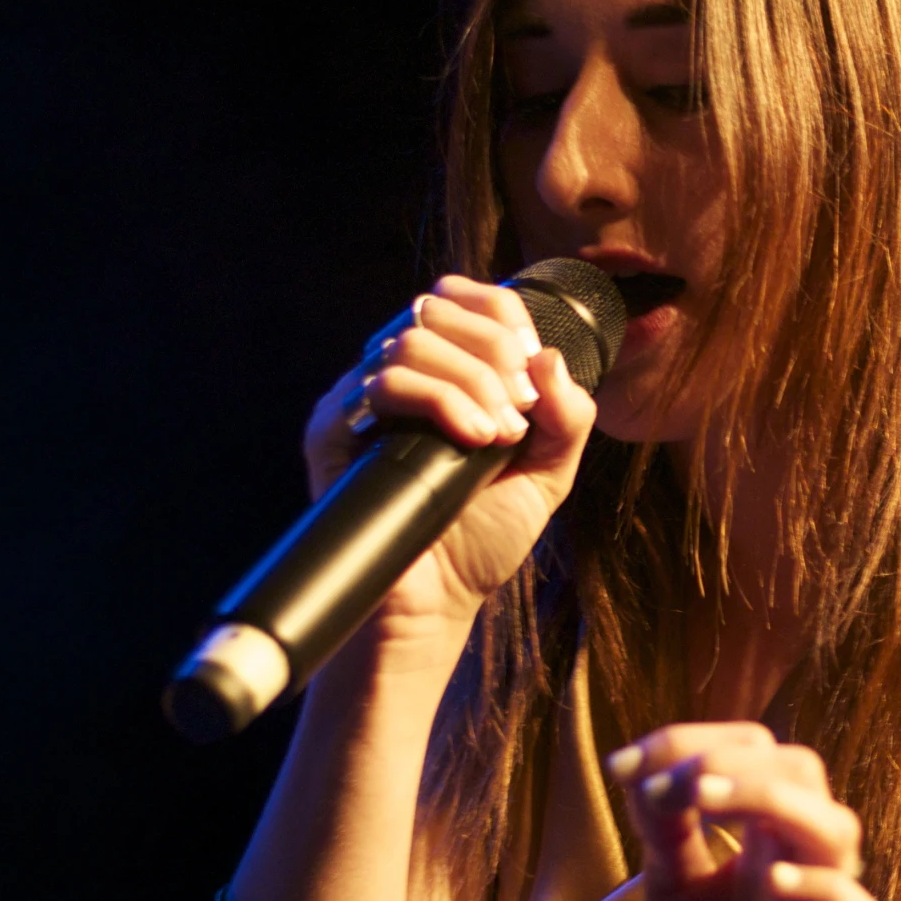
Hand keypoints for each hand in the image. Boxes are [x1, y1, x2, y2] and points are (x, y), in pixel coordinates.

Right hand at [300, 275, 596, 675]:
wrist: (435, 603)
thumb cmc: (483, 536)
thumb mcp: (549, 472)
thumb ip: (567, 416)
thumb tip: (549, 358)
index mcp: (444, 369)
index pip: (463, 297)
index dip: (503, 316)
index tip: (532, 367)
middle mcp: (398, 373)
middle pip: (438, 307)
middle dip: (495, 352)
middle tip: (521, 412)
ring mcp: (360, 398)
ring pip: (411, 340)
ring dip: (472, 381)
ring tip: (498, 437)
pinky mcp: (333, 429)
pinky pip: (381, 383)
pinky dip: (440, 401)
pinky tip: (472, 440)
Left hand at [608, 724, 884, 900]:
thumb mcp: (667, 882)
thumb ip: (662, 828)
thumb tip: (637, 767)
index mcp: (767, 823)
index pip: (754, 750)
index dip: (693, 743)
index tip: (623, 767)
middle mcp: (802, 850)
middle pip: (800, 770)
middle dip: (733, 764)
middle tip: (668, 784)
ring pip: (834, 827)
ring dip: (769, 800)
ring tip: (703, 802)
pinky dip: (821, 888)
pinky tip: (772, 879)